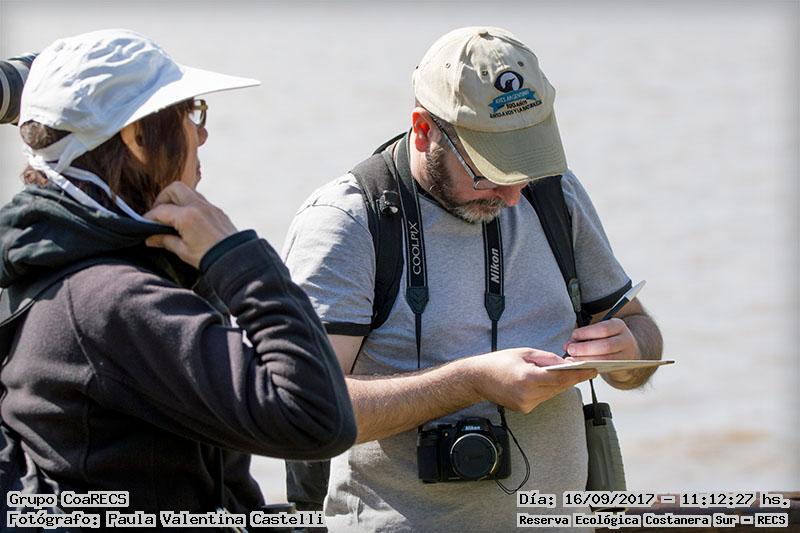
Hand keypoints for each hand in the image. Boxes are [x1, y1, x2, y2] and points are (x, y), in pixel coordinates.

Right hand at [143, 182, 237, 267]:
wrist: (235, 259)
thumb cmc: (208, 257)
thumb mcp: (183, 251)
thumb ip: (165, 241)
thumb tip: (150, 238)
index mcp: (187, 216)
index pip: (160, 211)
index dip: (149, 217)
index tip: (144, 225)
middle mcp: (198, 206)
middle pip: (174, 189)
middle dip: (162, 198)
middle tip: (159, 214)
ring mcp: (209, 206)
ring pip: (188, 191)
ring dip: (177, 199)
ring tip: (172, 216)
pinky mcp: (218, 210)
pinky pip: (200, 200)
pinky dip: (190, 204)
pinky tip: (187, 219)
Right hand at [465, 348, 596, 413]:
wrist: (477, 379)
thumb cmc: (498, 362)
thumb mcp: (525, 353)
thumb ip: (547, 358)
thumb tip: (566, 363)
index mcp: (528, 378)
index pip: (561, 378)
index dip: (579, 374)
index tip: (593, 370)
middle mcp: (528, 395)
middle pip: (560, 387)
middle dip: (573, 378)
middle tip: (586, 369)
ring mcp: (526, 404)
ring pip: (553, 394)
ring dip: (561, 384)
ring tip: (570, 372)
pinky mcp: (525, 409)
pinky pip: (544, 398)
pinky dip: (549, 389)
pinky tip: (550, 381)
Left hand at [563, 318, 640, 381]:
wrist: (626, 351)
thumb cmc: (607, 339)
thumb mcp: (600, 332)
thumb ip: (584, 335)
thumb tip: (567, 345)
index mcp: (618, 325)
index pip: (603, 328)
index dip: (586, 332)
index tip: (573, 336)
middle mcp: (625, 339)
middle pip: (606, 346)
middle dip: (585, 348)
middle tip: (570, 350)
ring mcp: (626, 354)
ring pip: (606, 359)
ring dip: (587, 359)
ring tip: (572, 359)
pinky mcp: (622, 367)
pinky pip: (605, 368)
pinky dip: (590, 367)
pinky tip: (580, 365)